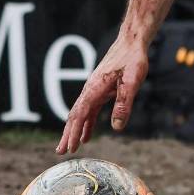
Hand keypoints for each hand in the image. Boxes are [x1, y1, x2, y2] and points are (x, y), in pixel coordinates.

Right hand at [56, 32, 147, 153]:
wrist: (131, 42)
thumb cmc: (132, 59)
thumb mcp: (132, 81)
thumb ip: (123, 104)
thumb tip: (116, 127)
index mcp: (95, 88)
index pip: (81, 114)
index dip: (75, 131)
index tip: (71, 148)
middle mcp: (90, 89)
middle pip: (75, 115)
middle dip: (68, 134)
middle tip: (60, 152)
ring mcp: (94, 89)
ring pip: (81, 113)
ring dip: (75, 130)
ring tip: (70, 147)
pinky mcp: (100, 89)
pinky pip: (90, 109)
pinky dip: (87, 123)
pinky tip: (87, 134)